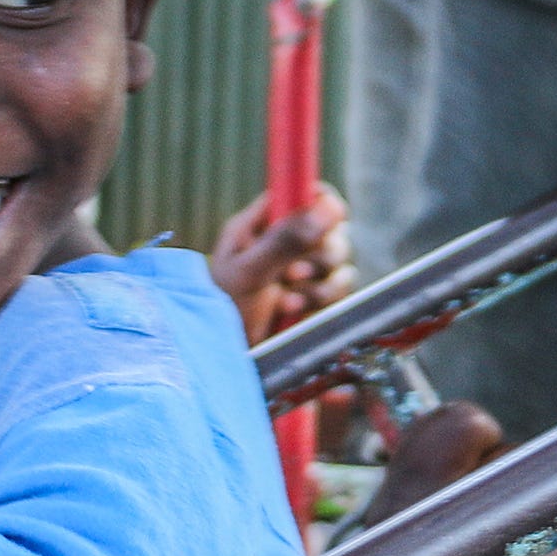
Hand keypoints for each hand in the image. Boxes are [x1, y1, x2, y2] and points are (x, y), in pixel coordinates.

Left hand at [211, 186, 354, 344]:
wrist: (219, 361)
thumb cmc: (218, 312)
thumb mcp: (249, 272)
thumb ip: (287, 239)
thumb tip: (329, 206)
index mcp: (259, 226)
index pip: (300, 195)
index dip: (321, 201)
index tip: (332, 217)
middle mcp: (281, 245)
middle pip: (329, 228)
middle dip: (321, 253)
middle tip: (294, 273)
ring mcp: (298, 272)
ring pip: (338, 261)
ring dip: (321, 282)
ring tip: (287, 301)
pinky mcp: (310, 298)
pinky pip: (337, 288)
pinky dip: (322, 300)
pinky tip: (291, 313)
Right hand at [347, 404, 556, 555]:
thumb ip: (411, 510)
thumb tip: (466, 446)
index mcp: (400, 528)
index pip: (452, 428)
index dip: (473, 429)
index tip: (483, 442)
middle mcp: (459, 545)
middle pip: (518, 466)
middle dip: (515, 488)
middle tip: (494, 531)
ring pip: (556, 517)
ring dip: (541, 537)